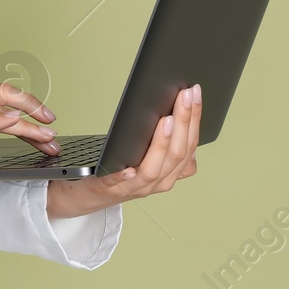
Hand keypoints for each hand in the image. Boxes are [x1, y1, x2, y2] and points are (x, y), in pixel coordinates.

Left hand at [45, 83, 201, 219]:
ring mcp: (136, 187)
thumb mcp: (151, 156)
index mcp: (170, 172)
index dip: (194, 119)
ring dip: (162, 143)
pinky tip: (128, 166)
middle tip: (185, 96)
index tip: (194, 94)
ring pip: (154, 169)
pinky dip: (125, 175)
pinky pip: (119, 183)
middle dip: (184, 122)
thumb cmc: (123, 170)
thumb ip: (166, 142)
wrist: (94, 194)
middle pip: (177, 154)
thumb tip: (175, 110)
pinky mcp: (110, 188)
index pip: (189, 145)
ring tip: (166, 120)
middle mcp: (158, 182)